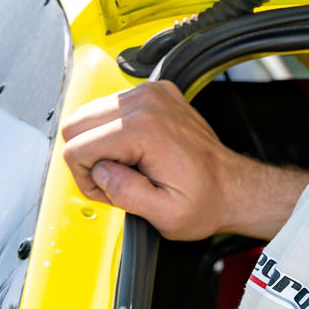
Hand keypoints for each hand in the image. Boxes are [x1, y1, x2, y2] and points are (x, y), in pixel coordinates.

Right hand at [61, 80, 296, 239]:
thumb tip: (99, 173)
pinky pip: (110, 108)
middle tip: (118, 180)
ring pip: (88, 115)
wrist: (233, 186)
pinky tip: (137, 150)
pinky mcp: (154, 93)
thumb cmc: (206, 201)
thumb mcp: (166, 215)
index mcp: (144, 130)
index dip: (86, 179)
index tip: (110, 191)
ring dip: (100, 144)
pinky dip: (114, 131)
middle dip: (89, 159)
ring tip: (130, 166)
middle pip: (75, 126)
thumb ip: (125, 194)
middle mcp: (145, 103)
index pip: (76, 148)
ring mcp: (151, 93)